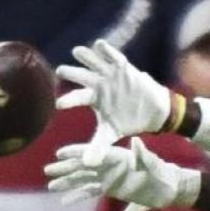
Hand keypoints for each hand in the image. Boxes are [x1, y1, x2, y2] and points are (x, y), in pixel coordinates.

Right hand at [44, 138, 198, 210]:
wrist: (167, 188)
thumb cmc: (161, 173)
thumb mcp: (152, 163)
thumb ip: (143, 154)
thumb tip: (137, 141)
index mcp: (115, 156)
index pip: (92, 152)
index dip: (75, 152)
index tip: (59, 153)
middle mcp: (108, 165)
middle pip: (82, 166)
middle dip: (64, 168)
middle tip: (47, 170)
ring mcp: (107, 177)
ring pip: (82, 179)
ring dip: (66, 182)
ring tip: (50, 186)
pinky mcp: (108, 189)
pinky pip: (89, 192)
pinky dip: (77, 196)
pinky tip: (64, 201)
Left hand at [54, 38, 172, 161]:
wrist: (150, 110)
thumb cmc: (126, 120)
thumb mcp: (111, 133)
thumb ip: (98, 146)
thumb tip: (87, 165)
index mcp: (93, 98)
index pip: (78, 98)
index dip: (69, 100)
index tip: (59, 105)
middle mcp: (97, 84)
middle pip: (81, 77)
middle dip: (72, 73)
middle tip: (61, 71)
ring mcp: (109, 74)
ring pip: (94, 63)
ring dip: (86, 57)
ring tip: (77, 51)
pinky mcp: (123, 67)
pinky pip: (114, 57)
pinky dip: (107, 51)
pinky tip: (99, 45)